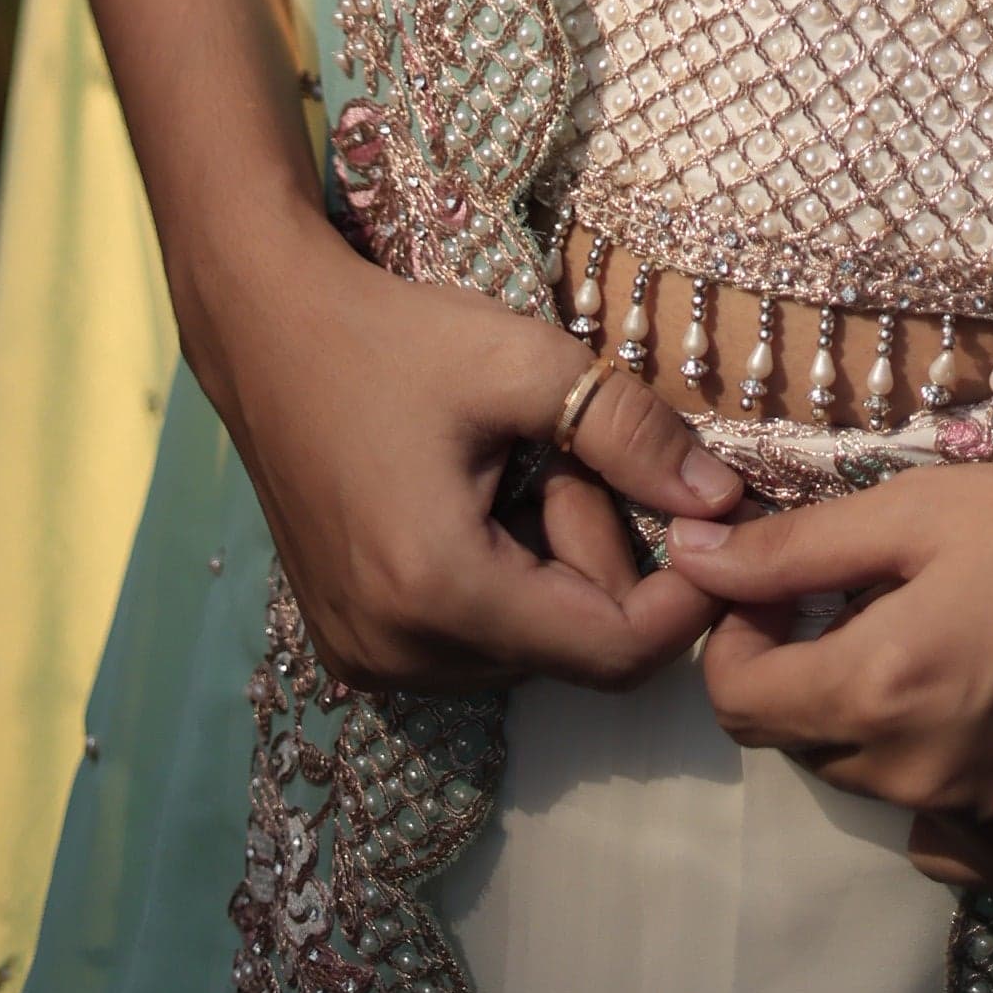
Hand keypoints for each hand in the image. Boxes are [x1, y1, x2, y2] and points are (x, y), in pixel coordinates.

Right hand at [186, 193, 745, 693]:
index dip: (682, 600)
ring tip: (514, 468)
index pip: (610, 652)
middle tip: (564, 455)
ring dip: (550, 567)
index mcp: (440, 590)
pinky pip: (471, 640)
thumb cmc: (396, 338)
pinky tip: (474, 498)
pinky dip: (501, 579)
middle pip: (567, 646)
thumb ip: (632, 433)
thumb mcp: (527, 362)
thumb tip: (724, 499)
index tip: (709, 520)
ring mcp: (368, 659)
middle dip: (600, 556)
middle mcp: (400, 653)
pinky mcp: (353, 645)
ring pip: (524, 646)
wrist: (268, 333)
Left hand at [664, 447, 992, 889]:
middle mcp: (923, 781)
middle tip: (876, 594)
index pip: (740, 702)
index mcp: (884, 690)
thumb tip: (696, 559)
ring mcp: (992, 828)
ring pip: (885, 787)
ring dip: (885, 722)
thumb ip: (801, 545)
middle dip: (814, 671)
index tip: (781, 589)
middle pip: (810, 744)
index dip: (738, 638)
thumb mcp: (931, 505)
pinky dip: (952, 784)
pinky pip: (960, 839)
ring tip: (952, 638)